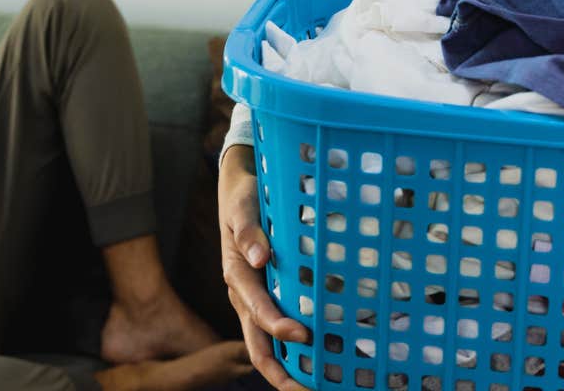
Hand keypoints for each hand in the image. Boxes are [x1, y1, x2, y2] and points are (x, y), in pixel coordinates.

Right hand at [220, 145, 309, 390]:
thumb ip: (248, 230)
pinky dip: (298, 348)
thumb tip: (258, 256)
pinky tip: (327, 356)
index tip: (303, 335)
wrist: (240, 192)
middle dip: (280, 372)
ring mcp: (256, 301)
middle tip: (307, 390)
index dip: (277, 326)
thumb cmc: (243, 200)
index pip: (256, 309)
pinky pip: (281, 327)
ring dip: (291, 368)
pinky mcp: (269, 297)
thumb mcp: (242, 208)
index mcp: (237, 276)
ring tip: (320, 384)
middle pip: (258, 345)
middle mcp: (245, 297)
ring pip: (269, 344)